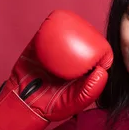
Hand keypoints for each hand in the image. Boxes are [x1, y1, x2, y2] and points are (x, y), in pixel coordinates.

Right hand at [0, 10, 112, 129]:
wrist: (25, 105)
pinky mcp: (35, 50)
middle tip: (88, 30)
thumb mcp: (75, 101)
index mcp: (78, 73)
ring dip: (68, 26)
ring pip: (61, 37)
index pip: (92, 58)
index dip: (99, 49)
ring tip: (74, 22)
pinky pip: (42, 36)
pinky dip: (48, 27)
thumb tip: (103, 70)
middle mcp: (66, 62)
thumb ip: (90, 90)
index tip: (102, 45)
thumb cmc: (51, 107)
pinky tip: (55, 22)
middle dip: (85, 33)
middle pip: (77, 44)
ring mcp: (51, 55)